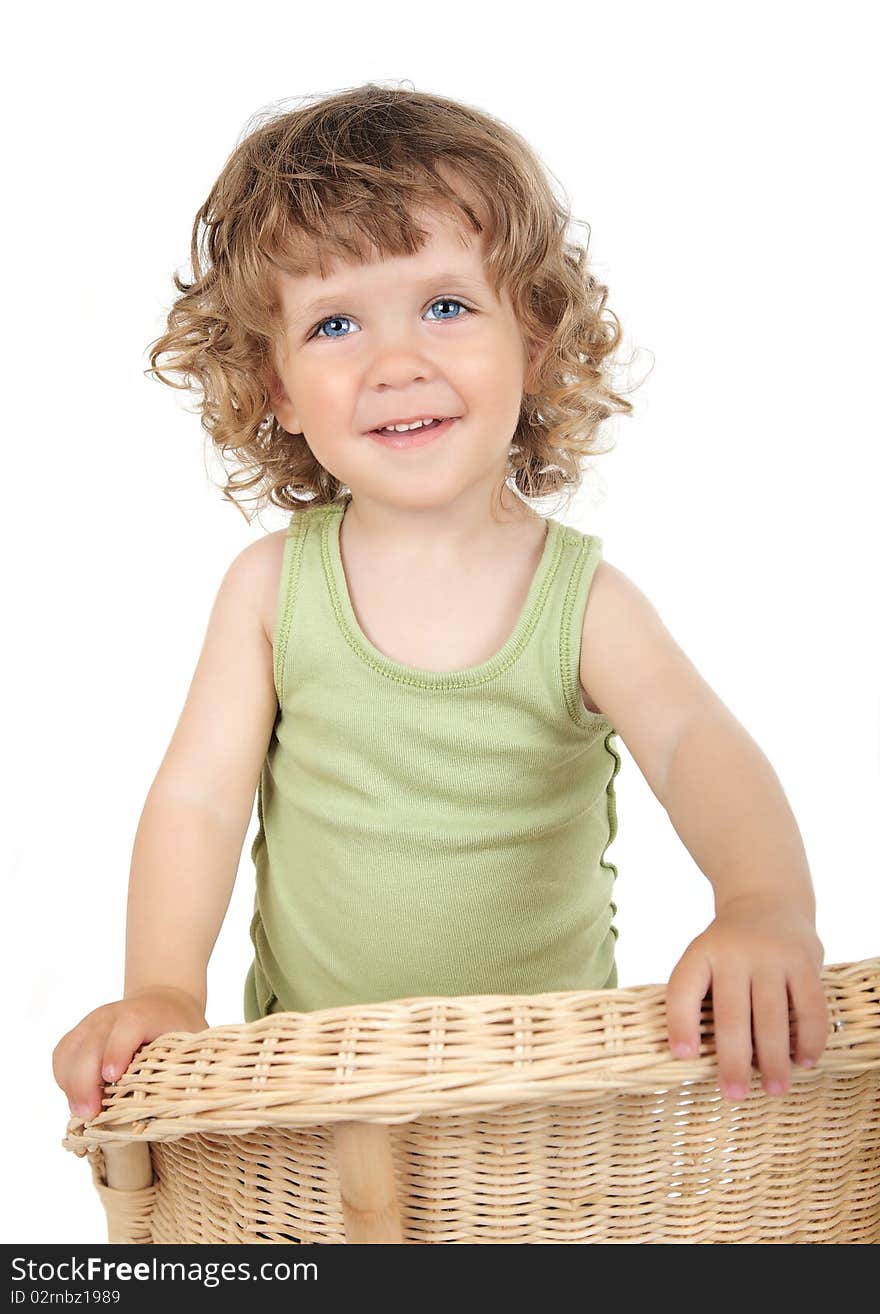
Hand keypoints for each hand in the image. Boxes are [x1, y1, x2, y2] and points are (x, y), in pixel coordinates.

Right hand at [53, 987, 208, 1120]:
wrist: (164, 1000)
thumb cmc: (179, 1026)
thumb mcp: (193, 1040)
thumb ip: (187, 1063)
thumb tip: (183, 1102)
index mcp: (143, 1014)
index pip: (127, 1027)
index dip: (117, 1051)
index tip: (112, 1077)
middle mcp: (112, 1015)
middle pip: (90, 1045)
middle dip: (86, 1081)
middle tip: (90, 1115)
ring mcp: (92, 1022)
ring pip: (69, 1051)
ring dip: (71, 1085)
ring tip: (83, 1113)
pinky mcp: (79, 1033)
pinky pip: (62, 1055)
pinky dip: (64, 1079)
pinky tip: (75, 1099)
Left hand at [665, 894, 827, 1099]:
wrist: (767, 900)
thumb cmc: (728, 947)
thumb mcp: (704, 958)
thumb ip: (699, 997)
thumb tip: (694, 1056)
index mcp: (701, 954)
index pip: (683, 989)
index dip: (679, 1023)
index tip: (682, 1056)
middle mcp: (735, 953)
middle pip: (732, 1015)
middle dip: (733, 1060)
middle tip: (734, 1094)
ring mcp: (772, 956)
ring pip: (772, 1016)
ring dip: (773, 1059)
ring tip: (774, 1090)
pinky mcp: (804, 962)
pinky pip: (809, 1007)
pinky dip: (809, 1038)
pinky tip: (805, 1061)